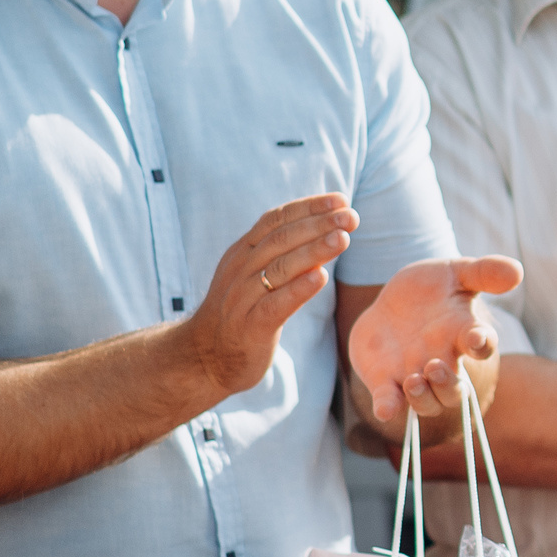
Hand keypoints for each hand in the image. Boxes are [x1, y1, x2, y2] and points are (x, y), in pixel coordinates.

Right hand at [183, 194, 358, 397]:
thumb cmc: (242, 311)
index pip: (276, 220)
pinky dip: (298, 290)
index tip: (341, 199)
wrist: (205, 356)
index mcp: (242, 252)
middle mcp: (240, 269)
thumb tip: (328, 231)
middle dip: (318, 225)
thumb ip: (284, 253)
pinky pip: (275, 305)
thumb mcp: (256, 274)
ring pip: (280, 268)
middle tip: (351, 217)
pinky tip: (320, 278)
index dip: (308, 208)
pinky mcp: (250, 327)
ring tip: (343, 239)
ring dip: (314, 251)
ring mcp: (242, 298)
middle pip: (281, 239)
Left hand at [349, 255, 525, 425]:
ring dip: (423, 399)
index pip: (482, 346)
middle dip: (447, 384)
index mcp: (462, 334)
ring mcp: (414, 376)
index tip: (476, 338)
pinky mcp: (385, 382)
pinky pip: (390, 403)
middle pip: (455, 390)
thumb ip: (484, 272)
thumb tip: (517, 271)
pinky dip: (388, 408)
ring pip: (428, 404)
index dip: (482, 345)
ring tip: (413, 382)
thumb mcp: (455, 272)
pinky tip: (384, 409)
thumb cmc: (430, 289)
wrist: (390, 303)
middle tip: (434, 366)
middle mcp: (443, 362)